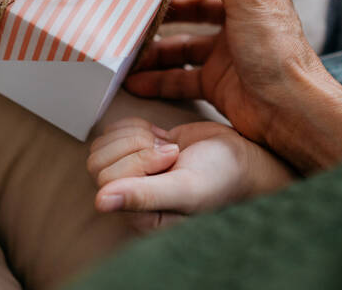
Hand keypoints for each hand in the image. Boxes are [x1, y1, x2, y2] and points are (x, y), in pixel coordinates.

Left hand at [87, 117, 292, 231]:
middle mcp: (130, 198)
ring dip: (137, 135)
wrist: (244, 157)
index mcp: (138, 216)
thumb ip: (144, 196)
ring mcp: (132, 173)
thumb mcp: (186, 188)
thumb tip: (101, 202)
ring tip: (167, 147)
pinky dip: (137, 125)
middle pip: (98, 161)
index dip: (138, 161)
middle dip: (136, 146)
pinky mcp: (136, 150)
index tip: (172, 160)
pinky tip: (162, 136)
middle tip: (169, 152)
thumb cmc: (221, 178)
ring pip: (103, 144)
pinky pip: (114, 130)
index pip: (106, 179)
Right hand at [126, 0, 341, 172]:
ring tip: (125, 49)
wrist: (292, 114)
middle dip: (162, 7)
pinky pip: (180, 77)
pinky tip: (134, 81)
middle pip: (193, 5)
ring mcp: (227, 52)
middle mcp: (240, 17)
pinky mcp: (218, 82)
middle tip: (129, 6)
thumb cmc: (275, 50)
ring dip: (154, 47)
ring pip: (181, 44)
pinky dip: (158, 79)